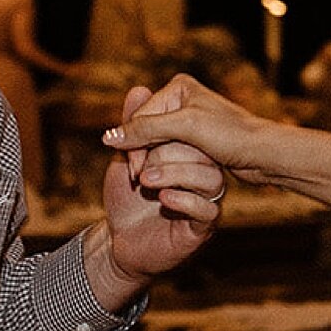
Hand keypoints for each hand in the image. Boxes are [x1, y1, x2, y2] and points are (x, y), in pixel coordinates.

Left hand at [86, 84, 222, 306]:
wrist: (120, 242)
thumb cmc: (126, 199)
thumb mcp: (125, 158)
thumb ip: (134, 128)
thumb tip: (138, 88)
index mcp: (190, 156)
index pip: (188, 134)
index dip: (159, 137)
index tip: (131, 152)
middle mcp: (203, 176)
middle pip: (202, 153)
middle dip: (165, 156)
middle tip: (138, 169)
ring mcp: (206, 201)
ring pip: (210, 178)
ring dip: (175, 175)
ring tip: (146, 182)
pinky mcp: (202, 228)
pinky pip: (208, 209)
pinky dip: (185, 200)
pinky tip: (163, 199)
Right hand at [105, 75, 281, 188]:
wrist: (264, 154)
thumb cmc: (230, 136)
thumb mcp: (186, 128)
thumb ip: (146, 129)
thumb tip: (108, 136)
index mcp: (178, 87)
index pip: (141, 117)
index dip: (135, 145)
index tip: (135, 172)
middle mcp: (182, 99)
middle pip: (147, 130)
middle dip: (144, 155)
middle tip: (141, 181)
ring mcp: (189, 120)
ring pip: (157, 144)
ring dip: (154, 163)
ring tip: (153, 183)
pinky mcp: (196, 139)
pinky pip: (171, 152)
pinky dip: (167, 165)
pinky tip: (167, 180)